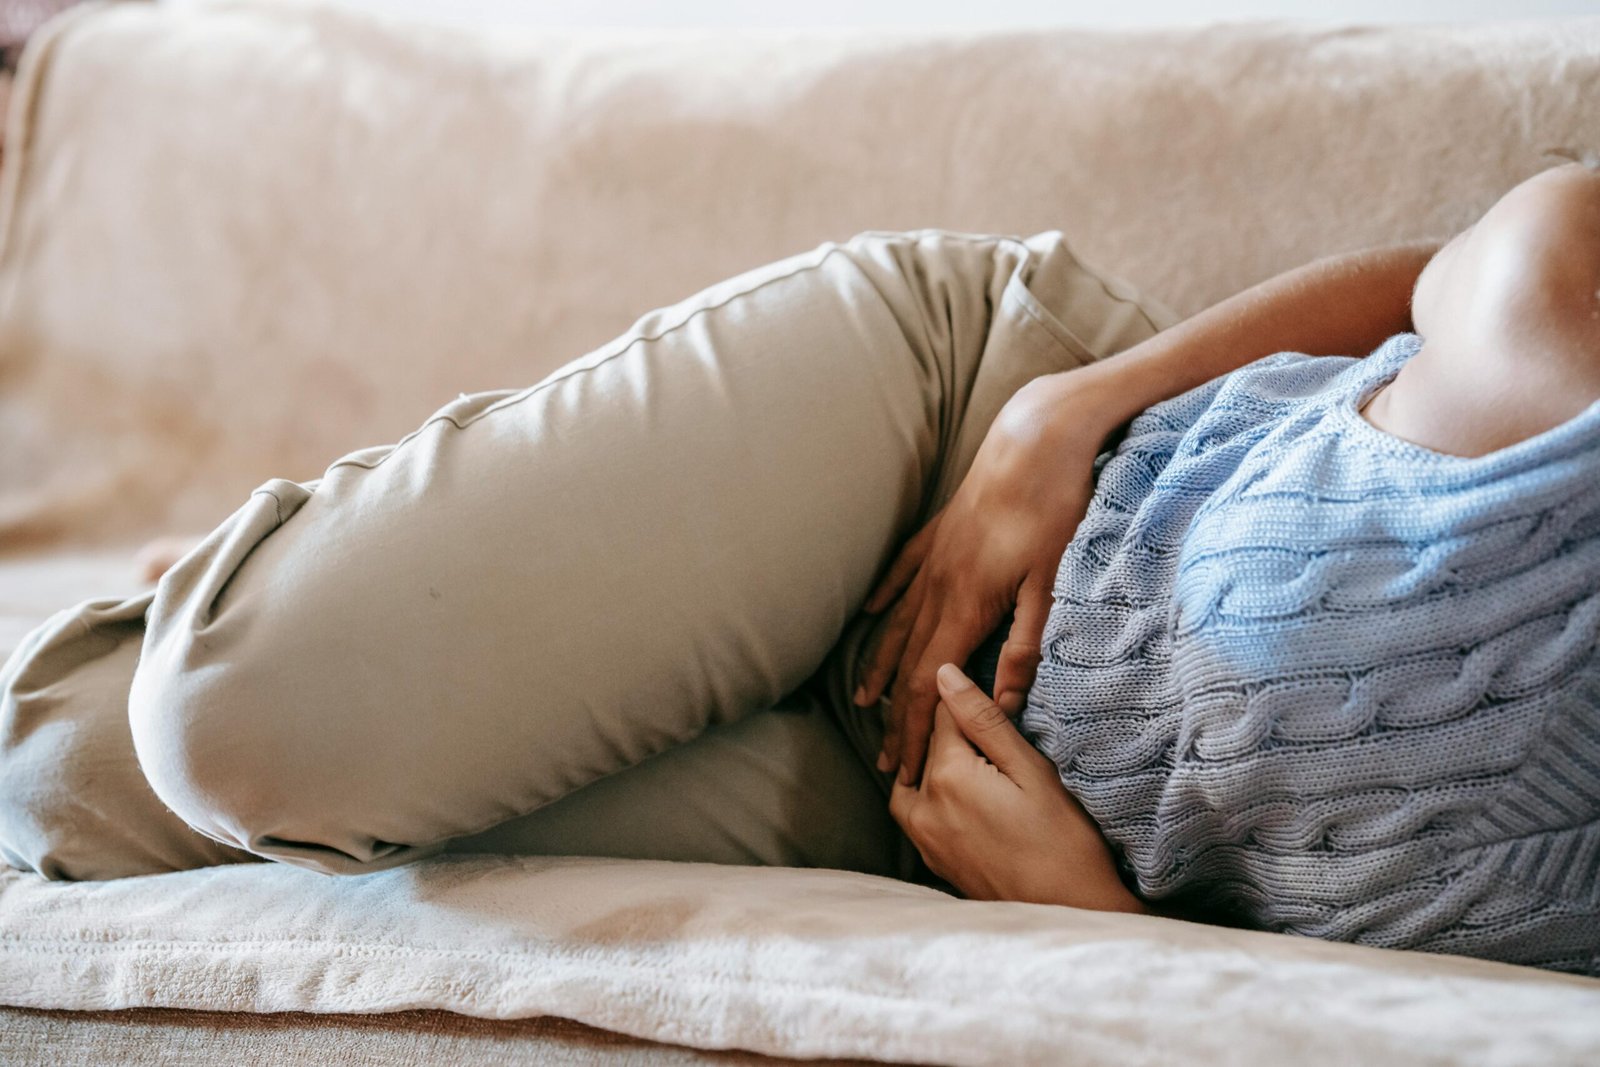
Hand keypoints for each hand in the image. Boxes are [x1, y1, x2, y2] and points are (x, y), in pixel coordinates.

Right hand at [852, 370, 1115, 784]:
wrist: (1037, 435)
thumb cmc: (1054, 506)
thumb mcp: (1051, 581)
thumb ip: (1024, 643)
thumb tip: (1003, 700)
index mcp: (966, 604)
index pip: (927, 683)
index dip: (911, 729)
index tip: (901, 767)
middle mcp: (939, 584)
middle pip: (907, 662)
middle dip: (894, 715)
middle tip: (884, 760)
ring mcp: (935, 556)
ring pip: (898, 623)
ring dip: (880, 666)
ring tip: (864, 700)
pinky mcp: (942, 531)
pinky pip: (902, 574)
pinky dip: (885, 601)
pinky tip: (870, 615)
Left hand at [888, 663, 1146, 911]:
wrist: (1072, 916)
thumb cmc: (1064, 842)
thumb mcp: (1032, 771)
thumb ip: (984, 721)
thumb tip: (944, 674)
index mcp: (947, 776)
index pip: (941, 714)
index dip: (965, 698)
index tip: (986, 696)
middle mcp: (924, 807)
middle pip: (925, 748)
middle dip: (950, 732)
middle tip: (988, 730)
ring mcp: (926, 840)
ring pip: (911, 783)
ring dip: (932, 766)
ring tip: (971, 762)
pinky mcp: (935, 863)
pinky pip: (916, 817)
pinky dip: (930, 798)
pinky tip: (962, 798)